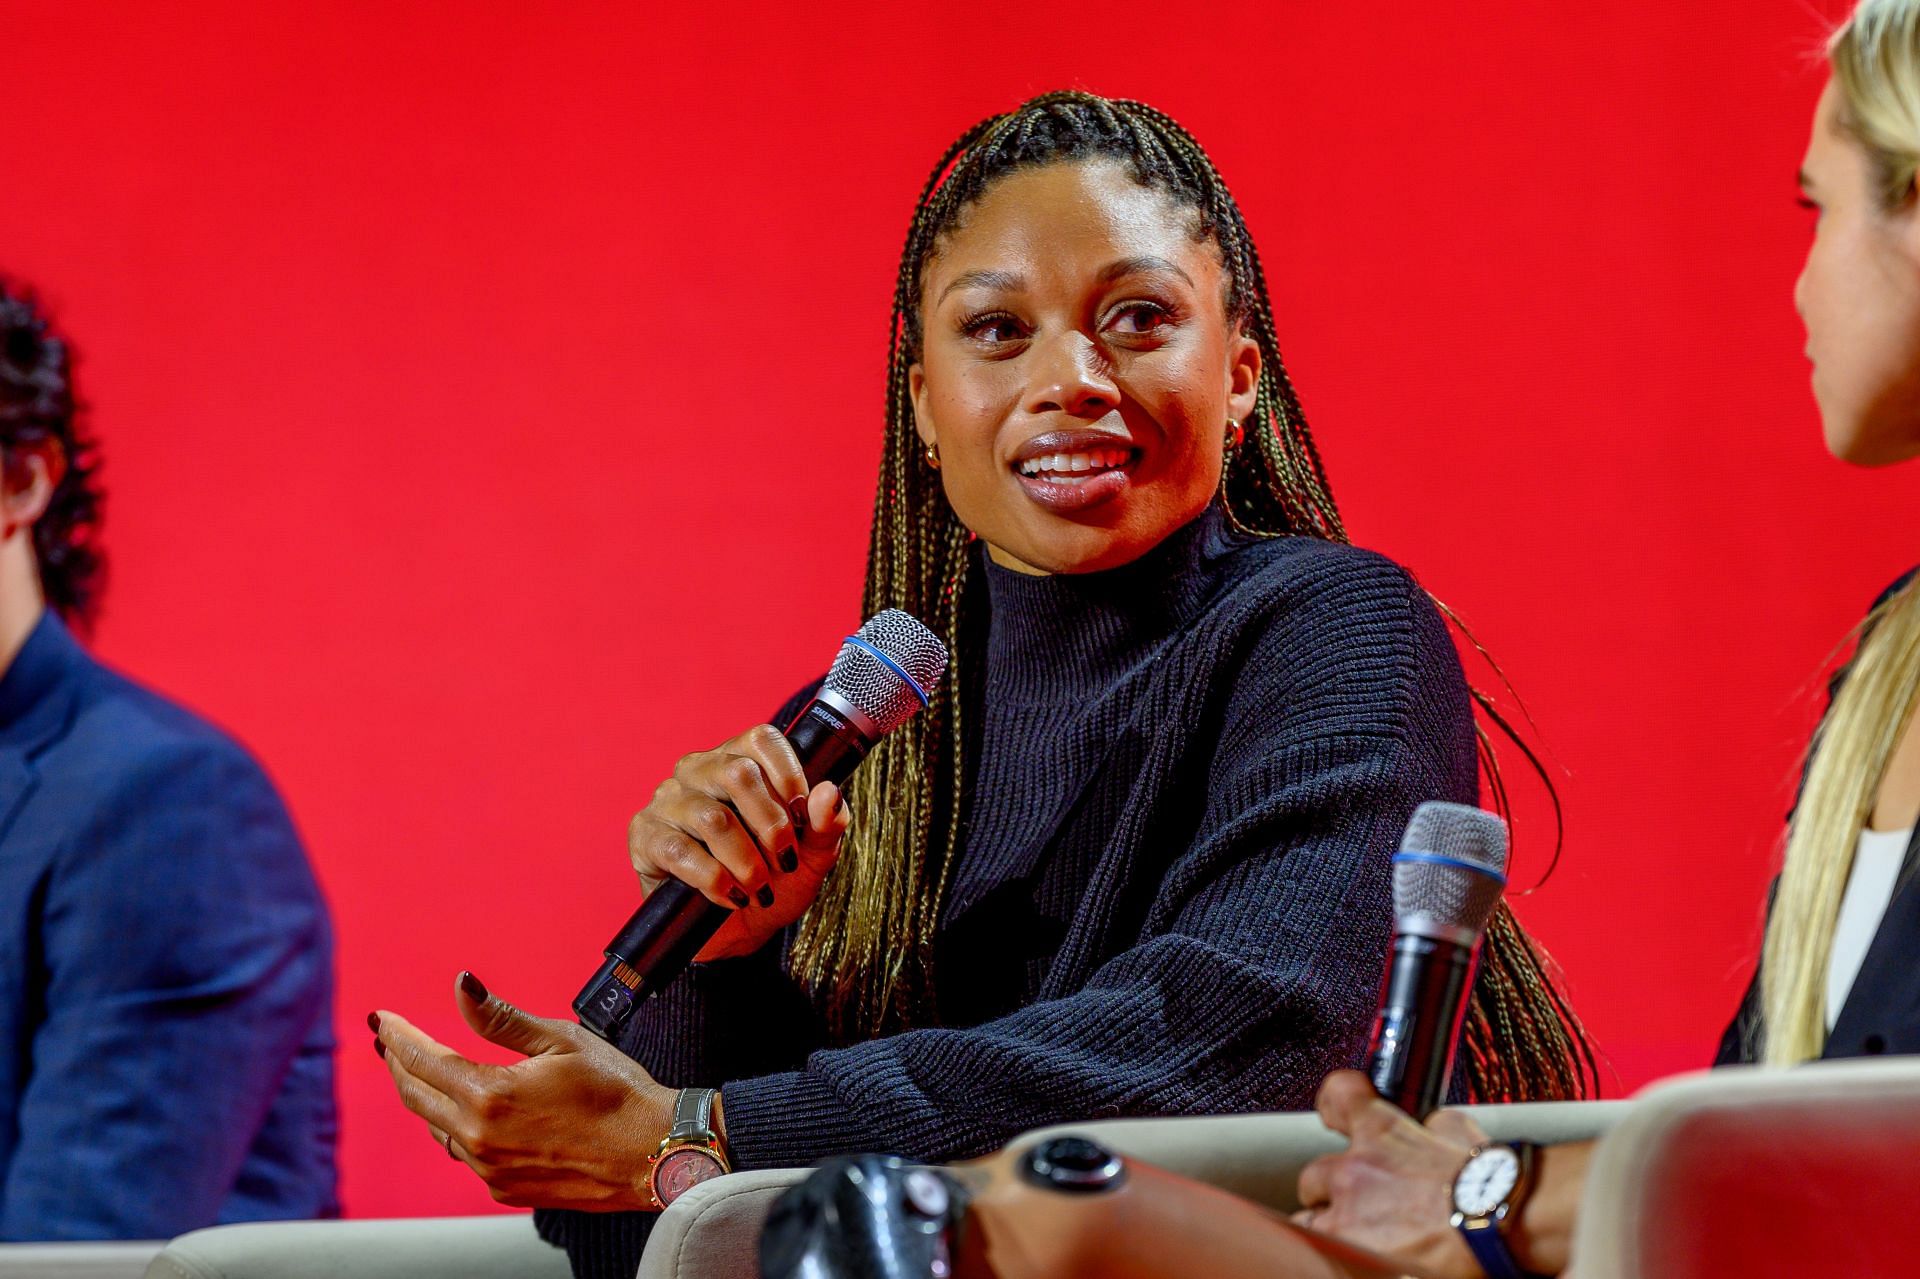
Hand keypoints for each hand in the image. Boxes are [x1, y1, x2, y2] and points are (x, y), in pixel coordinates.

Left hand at [372, 972, 678, 1210]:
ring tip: (422, 1074)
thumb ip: (502, 1018)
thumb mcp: (561, 1041)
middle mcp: (480, 1136)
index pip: (423, 1059)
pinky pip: (466, 1154)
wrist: (654, 1152)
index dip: (398, 1036)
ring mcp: (490, 1169)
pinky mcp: (506, 1188)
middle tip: (389, 1043)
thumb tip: (462, 987)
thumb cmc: (616, 1092)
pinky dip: (457, 1128)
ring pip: (438, 1128)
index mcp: (489, 1094)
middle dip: (399, 1064)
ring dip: (425, 1098)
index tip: (381, 1019)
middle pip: (417, 1096)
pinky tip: (467, 1115)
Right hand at [630, 724, 851, 960]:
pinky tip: (731, 897)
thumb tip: (829, 792)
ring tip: (759, 888)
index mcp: (740, 760)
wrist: (737, 933)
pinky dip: (714, 879)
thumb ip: (826, 824)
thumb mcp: (811, 857)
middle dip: (771, 825)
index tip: (804, 819)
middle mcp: (699, 770)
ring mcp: (668, 801)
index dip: (789, 776)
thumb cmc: (774, 881)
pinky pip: (679, 851)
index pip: (762, 739)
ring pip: (711, 818)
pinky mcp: (645, 837)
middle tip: (785, 860)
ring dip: (745, 861)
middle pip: (737, 773)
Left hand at [1293, 1070, 1485, 1278]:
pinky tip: (1358, 1259)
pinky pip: (1321, 1251)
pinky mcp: (1347, 1247)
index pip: (1338, 1097)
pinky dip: (1337, 1254)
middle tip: (1359, 1206)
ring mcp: (1347, 1210)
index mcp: (1381, 1131)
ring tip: (1359, 1240)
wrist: (1501, 1218)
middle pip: (1314, 1174)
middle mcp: (1355, 1168)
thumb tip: (1431, 1127)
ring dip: (1331, 1227)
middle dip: (1332, 1190)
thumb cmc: (1489, 1182)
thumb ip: (1434, 1127)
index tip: (1332, 1115)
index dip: (1331, 1106)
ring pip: (1310, 1219)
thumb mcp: (1459, 1134)